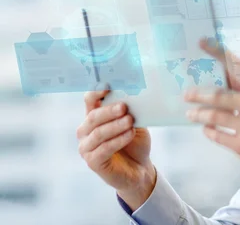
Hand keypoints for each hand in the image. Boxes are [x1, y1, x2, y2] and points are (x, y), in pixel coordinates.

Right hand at [77, 89, 155, 209]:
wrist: (140, 168)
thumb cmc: (135, 141)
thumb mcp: (134, 122)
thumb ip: (129, 110)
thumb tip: (132, 95)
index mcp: (94, 117)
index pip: (89, 101)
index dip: (96, 92)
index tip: (107, 85)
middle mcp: (85, 131)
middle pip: (93, 117)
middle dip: (109, 111)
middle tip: (124, 107)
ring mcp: (86, 147)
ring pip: (98, 133)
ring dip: (115, 126)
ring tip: (130, 121)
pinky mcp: (93, 162)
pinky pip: (103, 149)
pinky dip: (118, 140)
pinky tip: (130, 134)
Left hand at [184, 39, 239, 201]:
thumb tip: (231, 79)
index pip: (238, 66)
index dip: (218, 53)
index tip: (203, 42)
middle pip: (218, 95)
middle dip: (198, 94)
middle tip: (187, 94)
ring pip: (214, 116)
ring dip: (199, 114)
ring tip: (191, 113)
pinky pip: (217, 135)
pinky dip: (209, 131)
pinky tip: (206, 128)